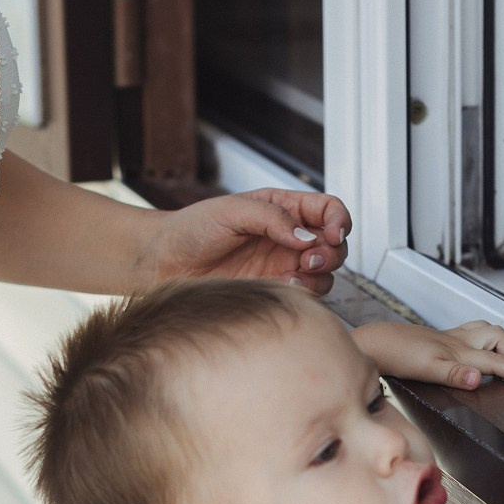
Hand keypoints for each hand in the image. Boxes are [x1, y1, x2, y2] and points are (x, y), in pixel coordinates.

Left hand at [143, 189, 350, 293]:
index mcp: (282, 209)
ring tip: (295, 274)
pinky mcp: (272, 290)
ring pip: (324, 273)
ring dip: (319, 275)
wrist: (164, 263)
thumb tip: (306, 236)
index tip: (334, 233)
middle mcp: (287, 238)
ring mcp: (282, 265)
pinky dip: (303, 292)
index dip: (339, 220)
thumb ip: (271, 218)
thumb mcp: (232, 211)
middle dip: (331, 252)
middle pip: (334, 244)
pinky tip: (283, 286)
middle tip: (309, 258)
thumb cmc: (192, 229)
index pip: (328, 210)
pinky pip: (304, 294)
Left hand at [352, 320, 503, 391]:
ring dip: (499, 342)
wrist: (375, 344)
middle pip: (499, 336)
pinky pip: (471, 333)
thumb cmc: (397, 355)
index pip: (497, 362)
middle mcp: (458, 341)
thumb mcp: (427, 369)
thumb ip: (455, 374)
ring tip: (500, 360)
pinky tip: (473, 353)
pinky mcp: (440, 338)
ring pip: (485, 330)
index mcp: (459, 351)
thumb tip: (478, 379)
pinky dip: (482, 340)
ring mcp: (450, 337)